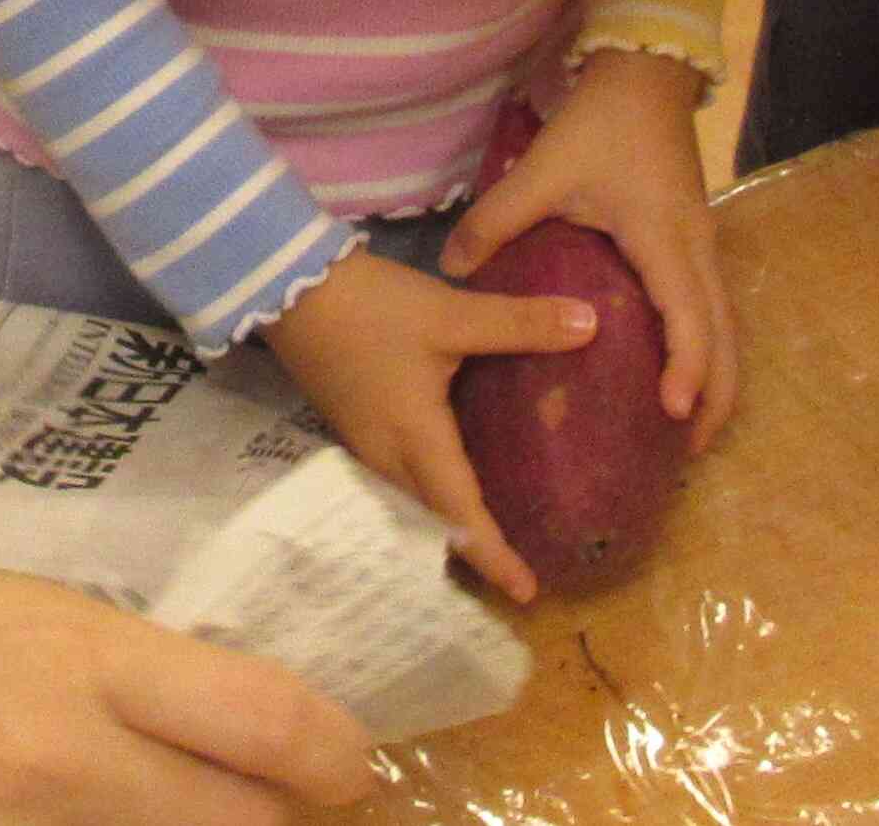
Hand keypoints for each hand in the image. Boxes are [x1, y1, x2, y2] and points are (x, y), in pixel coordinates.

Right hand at [0, 551, 375, 824]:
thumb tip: (217, 709)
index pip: (271, 726)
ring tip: (199, 815)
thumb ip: (114, 664)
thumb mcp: (4, 607)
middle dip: (286, 820)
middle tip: (293, 803)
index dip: (338, 757)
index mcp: (78, 657)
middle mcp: (64, 766)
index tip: (351, 762)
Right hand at [259, 247, 596, 603]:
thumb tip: (591, 325)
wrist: (287, 285)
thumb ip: (519, 322)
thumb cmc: (372, 308)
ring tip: (489, 529)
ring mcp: (364, 442)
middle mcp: (387, 455)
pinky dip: (431, 491)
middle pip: (434, 519)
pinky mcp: (355, 421)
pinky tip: (451, 470)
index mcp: (415, 441)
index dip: (494, 556)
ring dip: (449, 521)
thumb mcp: (450, 312)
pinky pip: (400, 476)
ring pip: (414, 500)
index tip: (528, 594)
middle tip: (517, 568)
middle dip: (474, 548)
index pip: (461, 515)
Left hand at [442, 54, 738, 447]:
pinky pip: (714, 309)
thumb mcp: (542, 170)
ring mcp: (703, 247)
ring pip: (727, 327)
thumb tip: (452, 270)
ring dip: (717, 377)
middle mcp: (696, 253)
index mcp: (663, 242)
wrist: (646, 74)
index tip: (672, 414)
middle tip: (690, 451)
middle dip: (716, 398)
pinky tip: (678, 372)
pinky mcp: (697, 241)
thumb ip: (495, 220)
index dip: (687, 371)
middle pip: (727, 339)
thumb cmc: (599, 125)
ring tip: (689, 429)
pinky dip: (708, 349)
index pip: (690, 320)